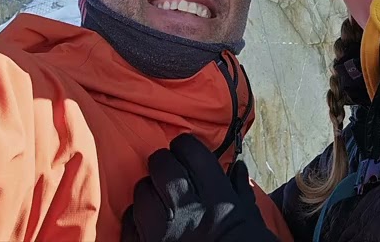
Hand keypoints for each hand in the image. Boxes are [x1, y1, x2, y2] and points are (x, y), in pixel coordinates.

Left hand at [120, 133, 278, 241]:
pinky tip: (148, 221)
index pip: (191, 151)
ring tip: (158, 197)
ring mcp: (163, 234)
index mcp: (217, 199)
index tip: (186, 151)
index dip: (186, 146)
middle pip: (161, 166)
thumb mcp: (250, 219)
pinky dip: (136, 218)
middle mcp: (187, 212)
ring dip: (148, 190)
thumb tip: (235, 167)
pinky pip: (129, 222)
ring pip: (141, 192)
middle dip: (164, 163)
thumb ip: (239, 190)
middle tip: (169, 170)